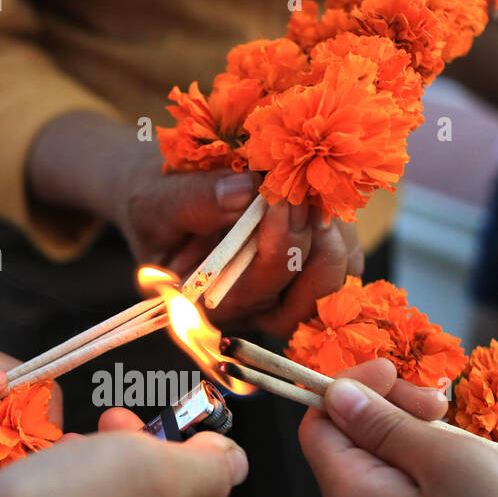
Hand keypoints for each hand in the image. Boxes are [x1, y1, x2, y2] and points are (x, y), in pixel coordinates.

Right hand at [0, 412, 246, 496]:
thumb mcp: (155, 472)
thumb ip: (204, 467)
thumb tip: (236, 462)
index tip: (124, 417)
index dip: (161, 439)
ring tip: (59, 452)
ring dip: (84, 473)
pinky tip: (33, 487)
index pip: (183, 481)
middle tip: (92, 427)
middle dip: (121, 454)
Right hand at [112, 155, 360, 337]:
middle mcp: (253, 308)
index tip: (279, 195)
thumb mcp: (154, 202)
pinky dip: (343, 225)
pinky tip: (322, 191)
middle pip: (309, 301)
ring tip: (317, 188)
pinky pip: (345, 259)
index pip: (260, 293)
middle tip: (309, 192)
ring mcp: (285, 290)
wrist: (161, 195)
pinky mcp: (308, 266)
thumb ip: (192, 202)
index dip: (279, 247)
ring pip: (335, 281)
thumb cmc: (151, 204)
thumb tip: (246, 190)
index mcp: (211, 305)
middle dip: (317, 245)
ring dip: (336, 234)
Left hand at [298, 359, 497, 496]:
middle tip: (444, 404)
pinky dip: (426, 466)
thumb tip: (335, 394)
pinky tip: (466, 466)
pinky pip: (400, 492)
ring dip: (414, 435)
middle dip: (389, 409)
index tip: (402, 372)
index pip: (319, 424)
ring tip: (463, 436)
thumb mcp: (445, 457)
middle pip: (346, 442)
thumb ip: (383, 423)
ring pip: (378, 464)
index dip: (352, 388)